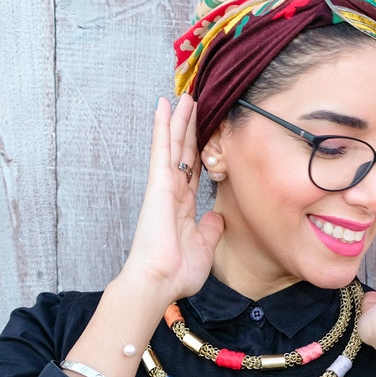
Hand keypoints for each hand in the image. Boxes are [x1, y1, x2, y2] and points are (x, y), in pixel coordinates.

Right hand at [119, 94, 224, 302]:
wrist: (159, 281)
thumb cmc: (177, 272)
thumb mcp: (204, 247)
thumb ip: (210, 230)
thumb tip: (217, 217)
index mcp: (182, 205)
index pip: (193, 169)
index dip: (198, 148)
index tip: (203, 130)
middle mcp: (172, 191)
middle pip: (183, 151)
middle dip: (188, 127)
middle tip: (193, 101)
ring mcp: (164, 185)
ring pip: (173, 144)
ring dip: (178, 119)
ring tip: (184, 95)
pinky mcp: (158, 183)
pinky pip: (162, 149)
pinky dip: (163, 127)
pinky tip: (164, 106)